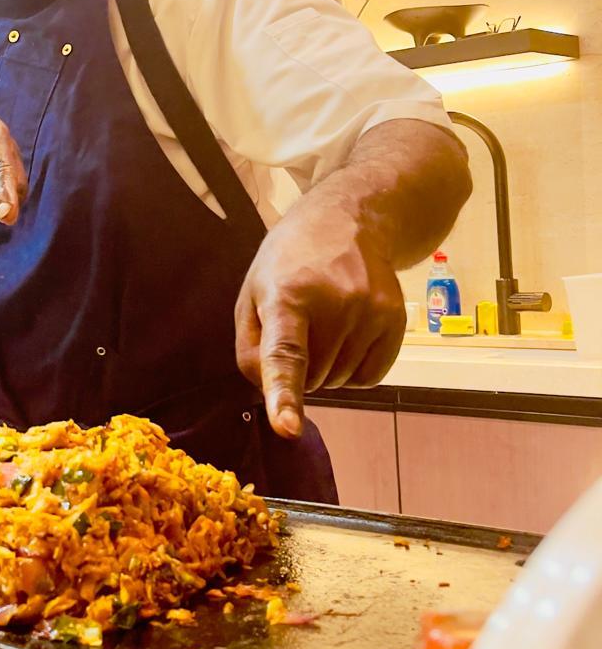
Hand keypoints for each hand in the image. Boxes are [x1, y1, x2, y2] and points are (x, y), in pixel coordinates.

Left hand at [234, 204, 405, 438]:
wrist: (349, 221)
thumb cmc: (290, 264)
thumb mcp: (253, 294)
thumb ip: (252, 348)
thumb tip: (271, 392)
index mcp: (287, 295)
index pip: (285, 354)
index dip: (284, 394)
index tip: (287, 427)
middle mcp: (335, 303)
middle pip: (310, 379)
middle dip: (299, 368)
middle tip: (301, 325)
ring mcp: (371, 312)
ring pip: (338, 382)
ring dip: (326, 368)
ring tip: (324, 322)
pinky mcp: (396, 321)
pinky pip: (369, 379)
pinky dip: (353, 371)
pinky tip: (348, 336)